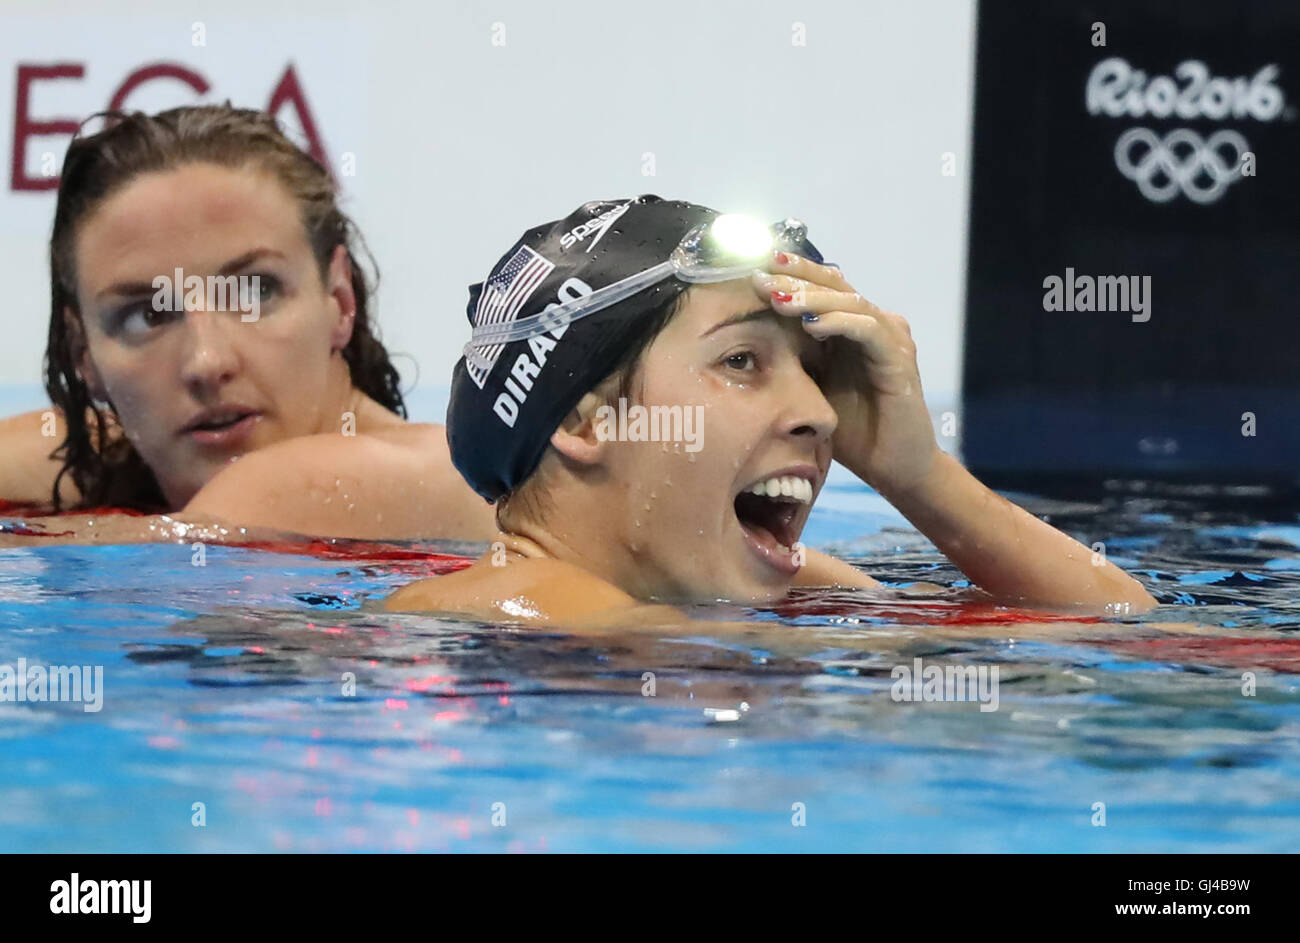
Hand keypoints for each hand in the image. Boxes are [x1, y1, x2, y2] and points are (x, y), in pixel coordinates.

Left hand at [751, 251, 940, 497]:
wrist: (892, 466)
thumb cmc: (852, 430)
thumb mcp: (810, 388)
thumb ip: (791, 359)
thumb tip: (743, 339)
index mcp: (850, 327)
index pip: (820, 286)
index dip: (789, 273)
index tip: (752, 267)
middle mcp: (873, 324)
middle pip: (834, 284)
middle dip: (795, 278)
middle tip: (760, 275)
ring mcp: (889, 338)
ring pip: (849, 301)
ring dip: (812, 298)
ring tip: (778, 298)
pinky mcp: (899, 358)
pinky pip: (868, 330)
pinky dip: (839, 322)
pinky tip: (812, 324)